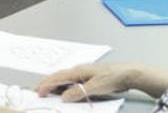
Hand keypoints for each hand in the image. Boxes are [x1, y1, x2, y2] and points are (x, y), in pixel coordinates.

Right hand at [35, 63, 153, 100]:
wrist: (129, 74)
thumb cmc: (113, 76)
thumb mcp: (95, 87)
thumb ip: (78, 92)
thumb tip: (64, 97)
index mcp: (78, 70)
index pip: (58, 77)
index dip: (47, 84)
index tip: (39, 91)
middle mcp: (80, 70)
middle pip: (60, 77)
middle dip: (48, 84)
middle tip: (39, 92)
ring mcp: (85, 74)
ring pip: (66, 80)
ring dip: (57, 87)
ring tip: (50, 94)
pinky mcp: (90, 78)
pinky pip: (74, 83)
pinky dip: (67, 88)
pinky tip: (67, 93)